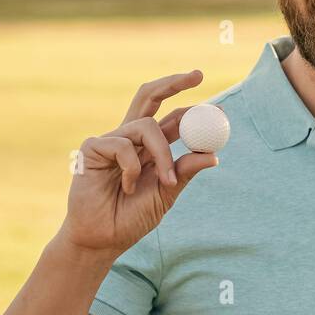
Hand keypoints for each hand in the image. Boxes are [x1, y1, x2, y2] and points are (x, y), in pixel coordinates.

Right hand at [56, 70, 217, 255]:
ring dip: (163, 153)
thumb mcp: (167, 193)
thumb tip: (214, 155)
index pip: (174, 118)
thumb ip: (185, 171)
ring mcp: (111, 140)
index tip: (220, 108)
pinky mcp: (93, 148)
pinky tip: (127, 188)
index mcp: (150, 147)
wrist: (103, 239)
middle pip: (150, 97)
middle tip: (198, 75)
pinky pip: (124, 145)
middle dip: (173, 82)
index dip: (196, 111)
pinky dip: (133, 168)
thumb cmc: (132, 218)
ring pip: (147, 125)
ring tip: (165, 182)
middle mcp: (131, 138)